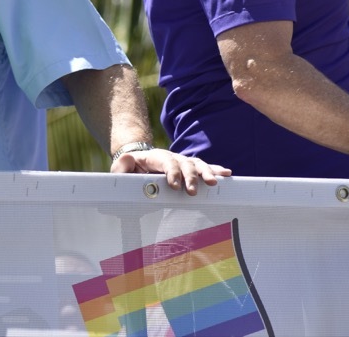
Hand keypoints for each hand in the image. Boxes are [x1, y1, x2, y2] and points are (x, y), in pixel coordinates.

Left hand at [111, 149, 230, 195]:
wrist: (139, 163)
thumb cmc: (130, 170)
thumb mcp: (121, 168)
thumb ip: (121, 166)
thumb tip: (126, 160)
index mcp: (156, 157)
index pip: (166, 162)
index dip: (172, 172)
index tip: (175, 186)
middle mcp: (173, 157)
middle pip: (185, 163)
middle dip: (190, 177)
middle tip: (192, 192)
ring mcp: (183, 162)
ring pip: (197, 164)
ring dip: (207, 173)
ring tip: (214, 183)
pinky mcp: (190, 169)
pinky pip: (205, 168)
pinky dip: (216, 170)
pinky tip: (227, 175)